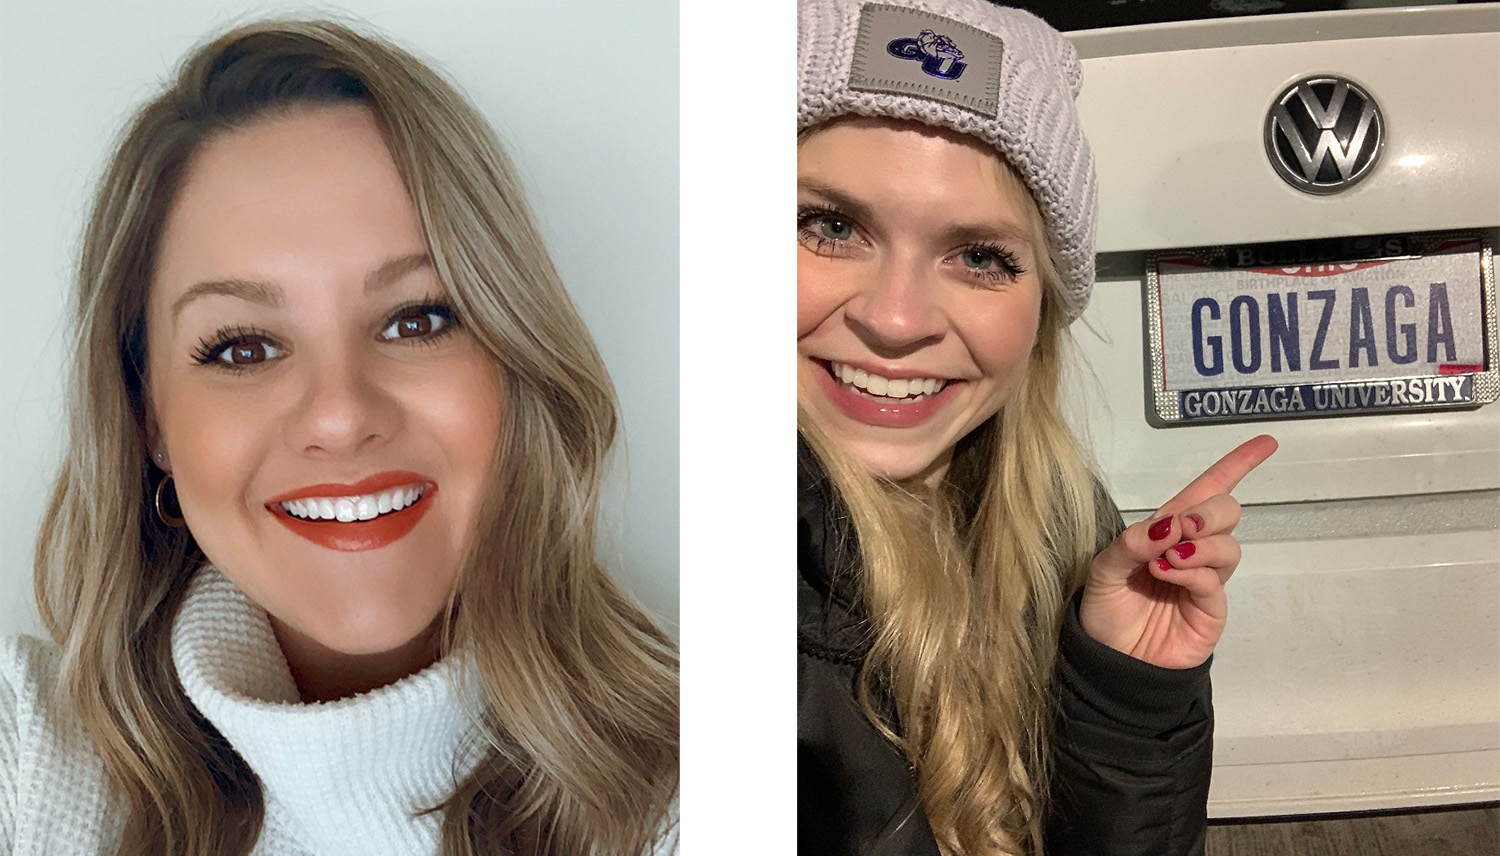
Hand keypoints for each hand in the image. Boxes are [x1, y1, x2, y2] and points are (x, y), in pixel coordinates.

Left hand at [1079, 435, 1277, 668]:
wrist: (1110, 660)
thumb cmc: (1106, 608)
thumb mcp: (1104, 567)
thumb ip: (1132, 542)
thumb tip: (1170, 524)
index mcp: (1166, 531)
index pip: (1206, 490)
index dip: (1236, 465)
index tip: (1266, 443)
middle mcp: (1192, 550)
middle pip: (1227, 512)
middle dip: (1209, 512)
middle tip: (1180, 528)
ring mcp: (1205, 580)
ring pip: (1228, 546)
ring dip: (1199, 545)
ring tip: (1165, 560)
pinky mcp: (1211, 610)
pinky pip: (1214, 582)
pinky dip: (1192, 572)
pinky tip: (1166, 574)